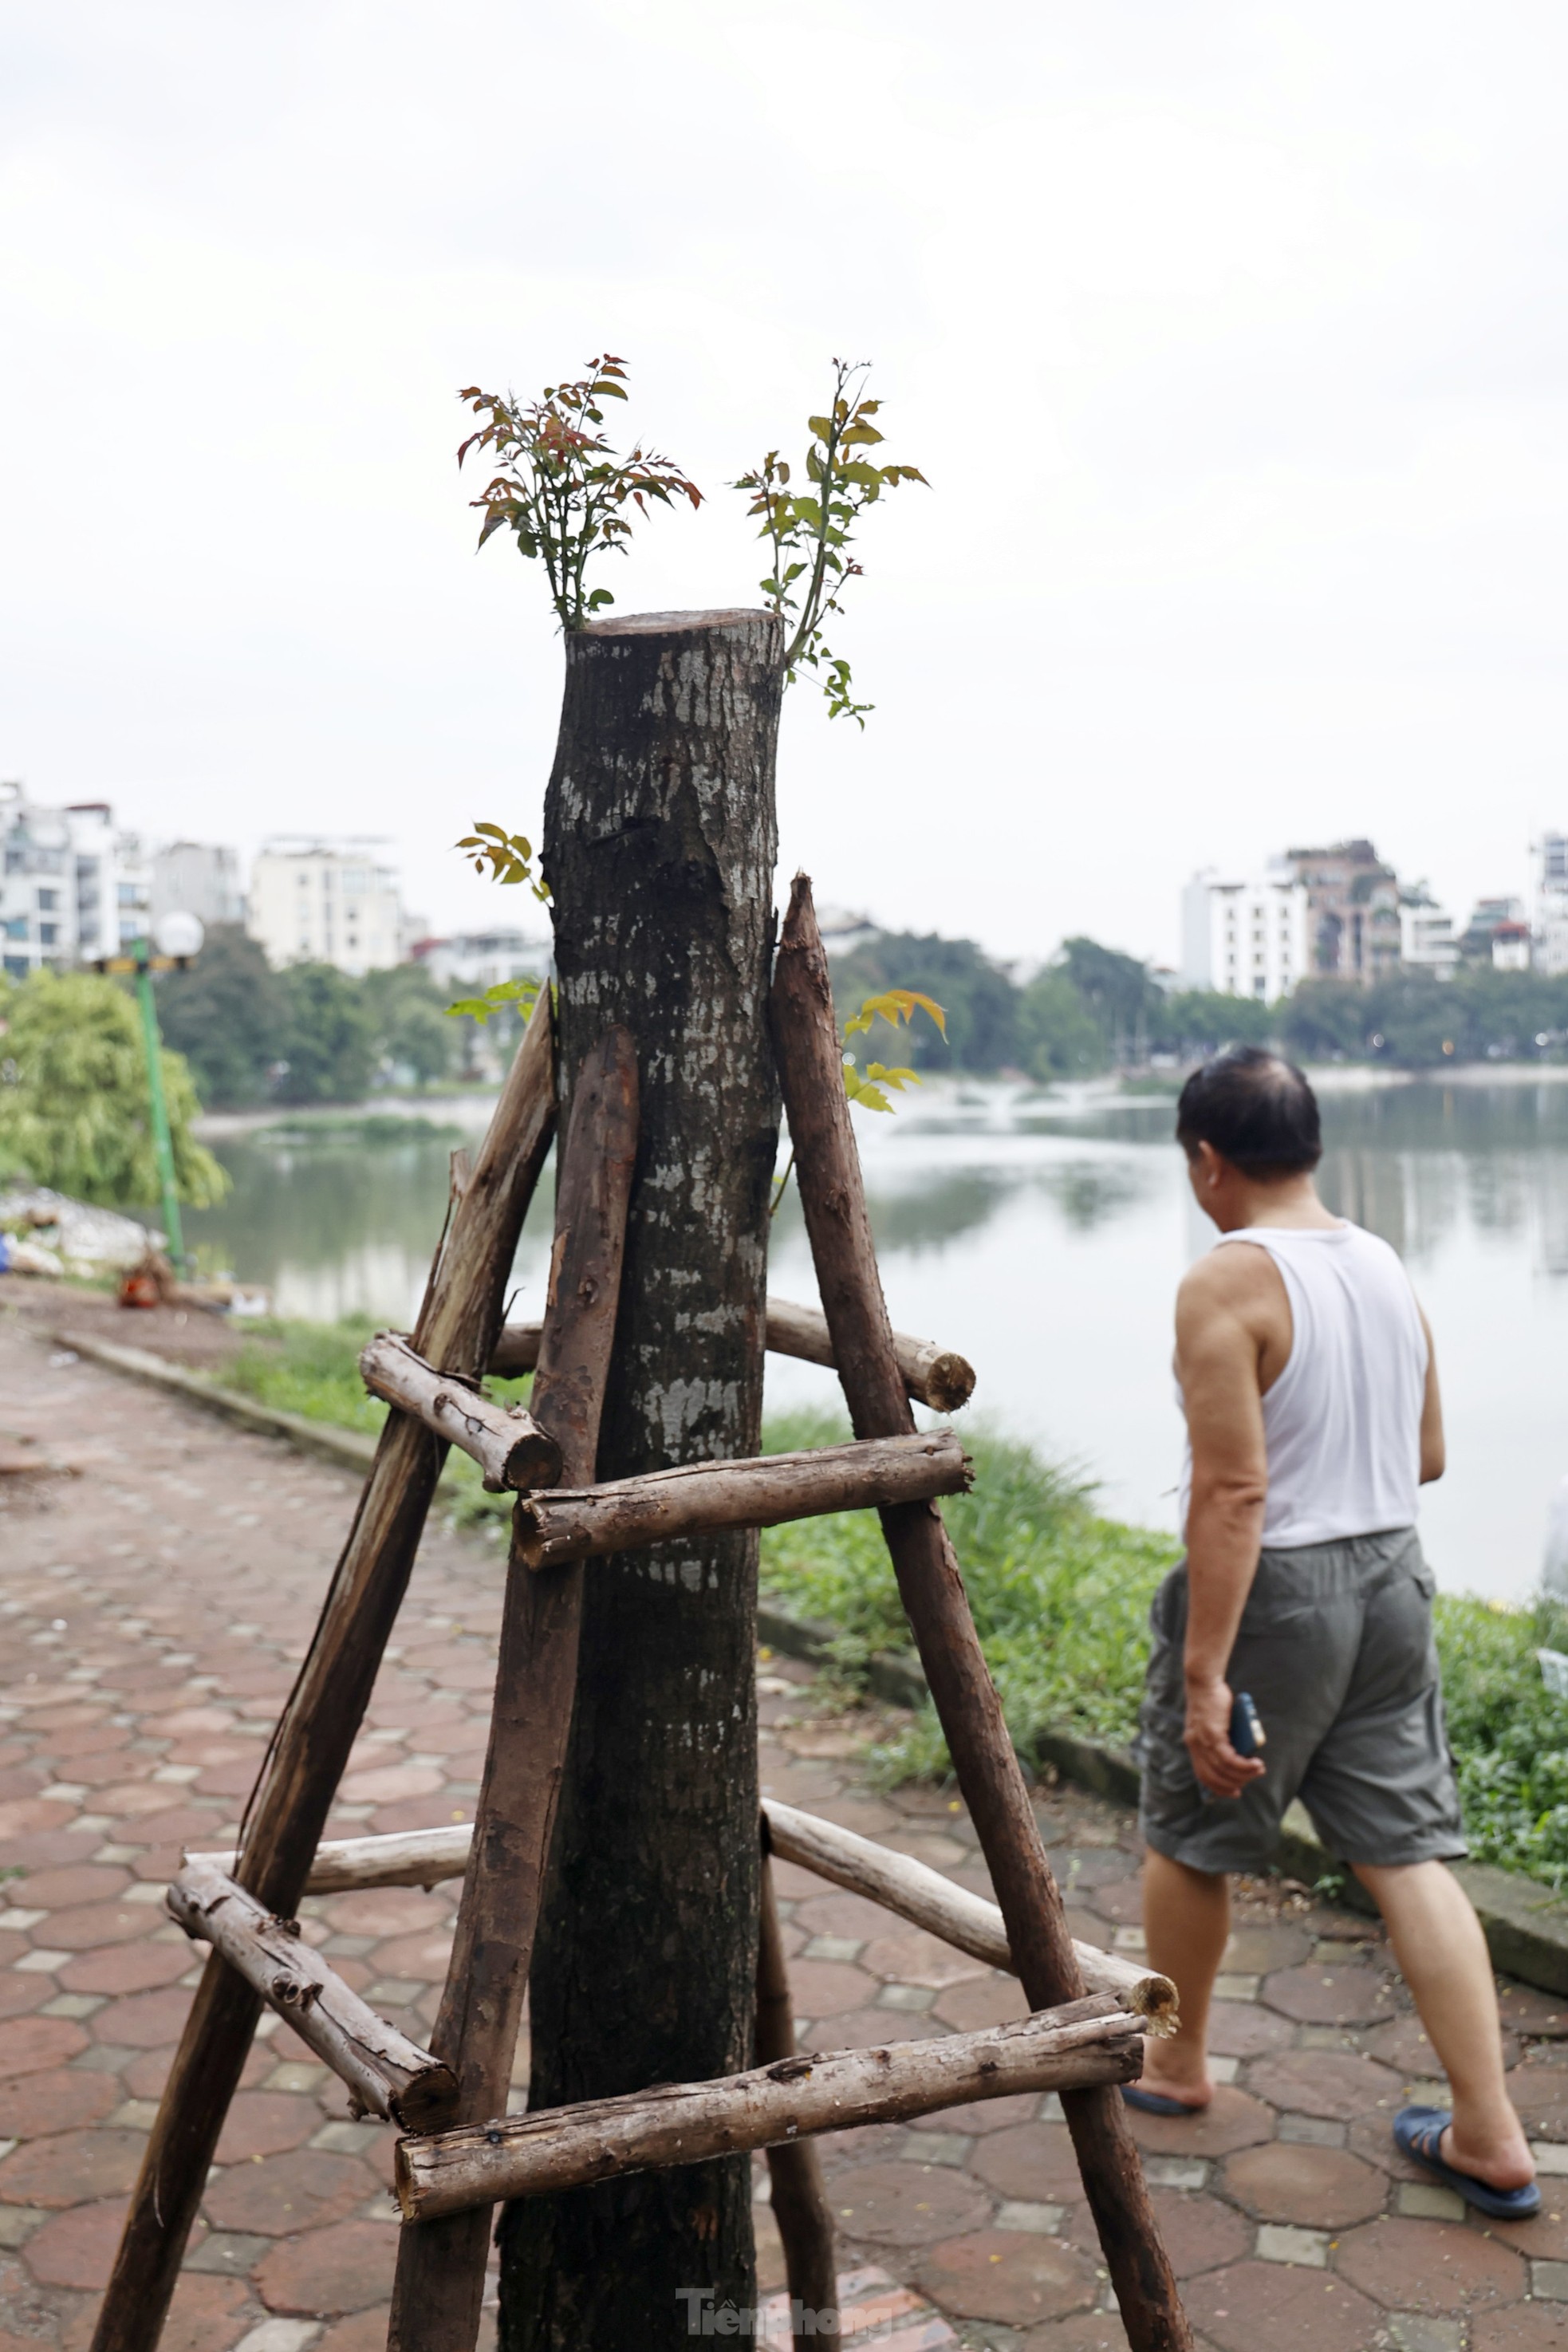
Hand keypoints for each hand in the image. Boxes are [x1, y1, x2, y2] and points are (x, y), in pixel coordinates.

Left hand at [1184, 1674, 1265, 1799]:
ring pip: (1223, 1769)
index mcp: (1193, 1744)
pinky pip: (1229, 1759)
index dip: (1218, 1787)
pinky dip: (1243, 1765)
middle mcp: (1194, 1745)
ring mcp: (1202, 1741)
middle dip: (1232, 1784)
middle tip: (1250, 1780)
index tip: (1233, 1791)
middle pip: (1213, 1776)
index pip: (1203, 1775)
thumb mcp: (1215, 1723)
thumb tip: (1240, 1752)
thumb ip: (1222, 1738)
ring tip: (1258, 1770)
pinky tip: (1254, 1765)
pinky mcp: (1213, 1735)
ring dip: (1244, 1774)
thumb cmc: (1212, 1699)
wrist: (1204, 1682)